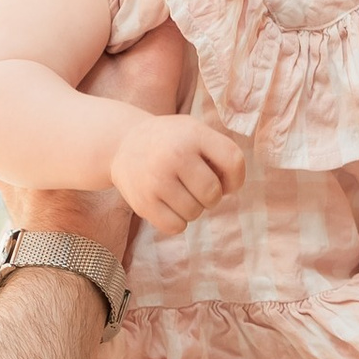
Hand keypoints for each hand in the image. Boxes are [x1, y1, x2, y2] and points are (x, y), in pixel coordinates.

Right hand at [109, 108, 244, 229]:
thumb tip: (229, 188)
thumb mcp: (194, 132)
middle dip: (210, 197)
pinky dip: (176, 221)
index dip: (235, 178)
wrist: (122, 144)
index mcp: (194, 134)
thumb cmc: (170, 142)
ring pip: (195, 213)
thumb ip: (219, 153)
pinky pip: (176, 226)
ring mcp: (157, 179)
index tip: (223, 180)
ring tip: (178, 192)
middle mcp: (175, 155)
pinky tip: (168, 204)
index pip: (234, 162)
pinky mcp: (144, 202)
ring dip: (192, 208)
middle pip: (213, 194)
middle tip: (195, 187)